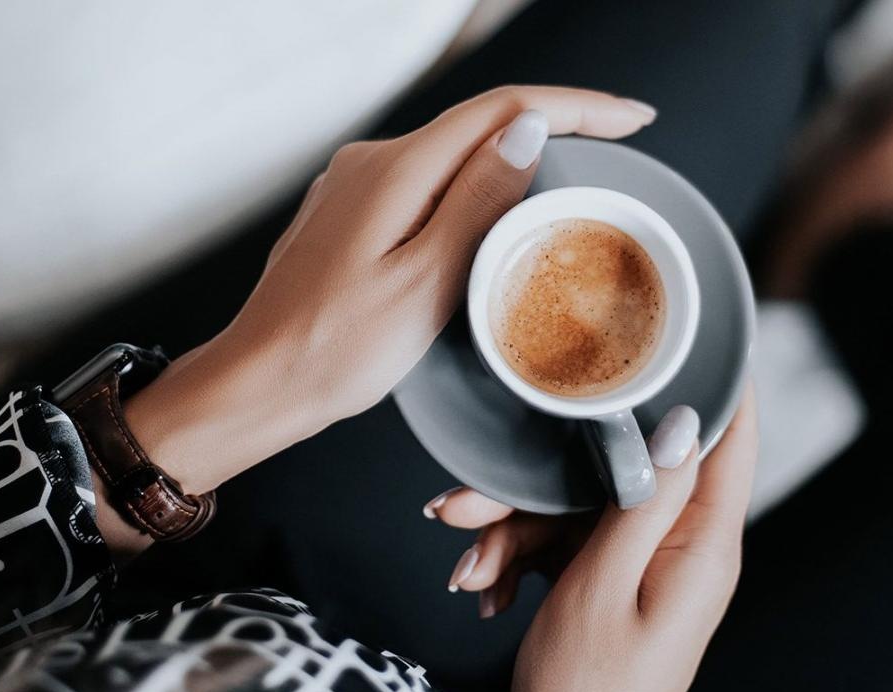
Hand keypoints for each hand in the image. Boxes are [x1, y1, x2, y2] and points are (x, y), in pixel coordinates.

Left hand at [101, 87, 656, 555]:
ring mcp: (357, 186)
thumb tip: (529, 131)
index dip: (578, 106)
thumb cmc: (335, 350)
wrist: (259, 383)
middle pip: (481, 122)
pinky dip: (478, 182)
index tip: (632, 118)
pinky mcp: (352, 214)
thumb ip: (478, 201)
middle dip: (558, 121)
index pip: (504, 110)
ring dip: (518, 151)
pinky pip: (429, 180)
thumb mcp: (426, 281)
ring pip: (455, 151)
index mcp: (395, 171)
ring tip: (578, 167)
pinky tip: (502, 206)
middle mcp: (372, 162)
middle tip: (622, 138)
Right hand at [430, 388, 758, 691]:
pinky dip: (519, 559)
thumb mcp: (604, 588)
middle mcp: (685, 550)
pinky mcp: (615, 584)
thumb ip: (641, 500)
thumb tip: (683, 422)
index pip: (730, 439)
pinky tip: (485, 589)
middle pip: (624, 473)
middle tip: (471, 505)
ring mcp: (649, 567)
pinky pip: (567, 542)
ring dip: (514, 531)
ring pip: (581, 506)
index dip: (713, 376)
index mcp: (704, 548)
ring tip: (469, 567)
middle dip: (542, 485)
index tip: (686, 321)